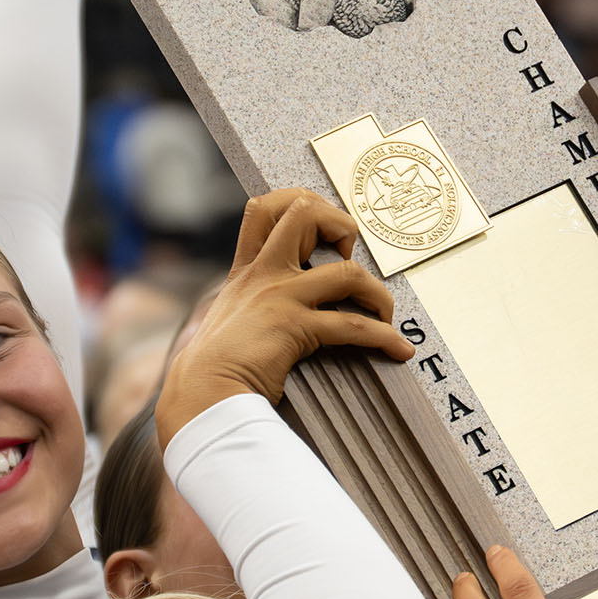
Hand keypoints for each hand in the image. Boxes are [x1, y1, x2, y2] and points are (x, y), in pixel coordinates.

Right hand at [153, 189, 409, 442]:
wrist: (201, 395)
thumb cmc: (214, 367)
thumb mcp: (227, 318)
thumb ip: (249, 303)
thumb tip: (274, 311)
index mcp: (246, 270)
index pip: (264, 208)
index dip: (300, 204)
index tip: (323, 232)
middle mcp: (263, 274)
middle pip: (303, 211)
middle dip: (339, 224)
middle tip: (349, 257)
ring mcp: (279, 298)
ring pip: (346, 272)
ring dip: (377, 293)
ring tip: (384, 314)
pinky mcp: (294, 327)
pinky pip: (353, 326)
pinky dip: (383, 337)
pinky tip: (396, 349)